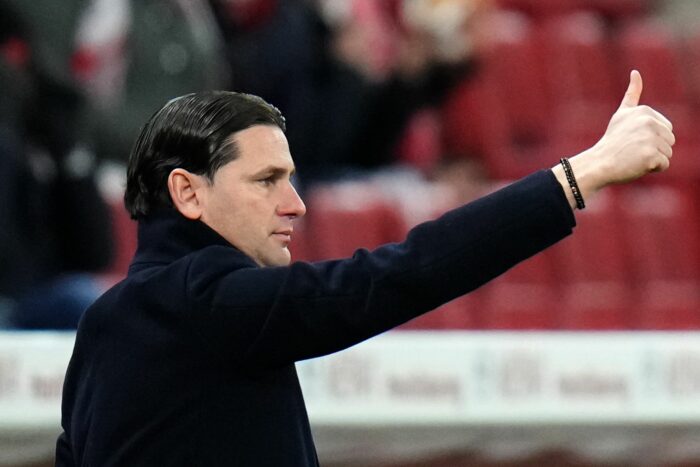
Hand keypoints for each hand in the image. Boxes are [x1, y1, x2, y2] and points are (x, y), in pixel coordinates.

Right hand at [553, 70, 675, 208]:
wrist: (598, 163)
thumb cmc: (612, 141)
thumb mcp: (622, 114)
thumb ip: (632, 94)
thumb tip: (636, 72)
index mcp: (645, 112)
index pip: (666, 129)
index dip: (652, 138)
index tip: (633, 139)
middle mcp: (648, 123)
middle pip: (670, 141)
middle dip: (655, 149)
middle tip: (633, 150)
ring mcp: (650, 139)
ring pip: (668, 153)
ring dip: (653, 159)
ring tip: (633, 157)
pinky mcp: (651, 155)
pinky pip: (664, 165)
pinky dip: (652, 169)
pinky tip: (636, 165)